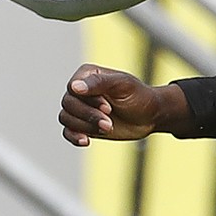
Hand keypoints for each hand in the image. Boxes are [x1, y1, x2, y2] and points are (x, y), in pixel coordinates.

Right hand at [59, 63, 189, 145]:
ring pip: (66, 118)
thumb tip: (74, 87)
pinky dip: (74, 137)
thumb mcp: (123, 84)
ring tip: (108, 128)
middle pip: (68, 104)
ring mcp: (81, 108)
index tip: (108, 108)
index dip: (88, 101)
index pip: (73, 88)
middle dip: (89, 116)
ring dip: (86, 127)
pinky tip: (86, 141)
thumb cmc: (139, 96)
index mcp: (88, 74)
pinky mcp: (83, 124)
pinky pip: (67, 131)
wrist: (149, 116)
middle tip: (109, 123)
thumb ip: (98, 82)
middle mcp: (80, 90)